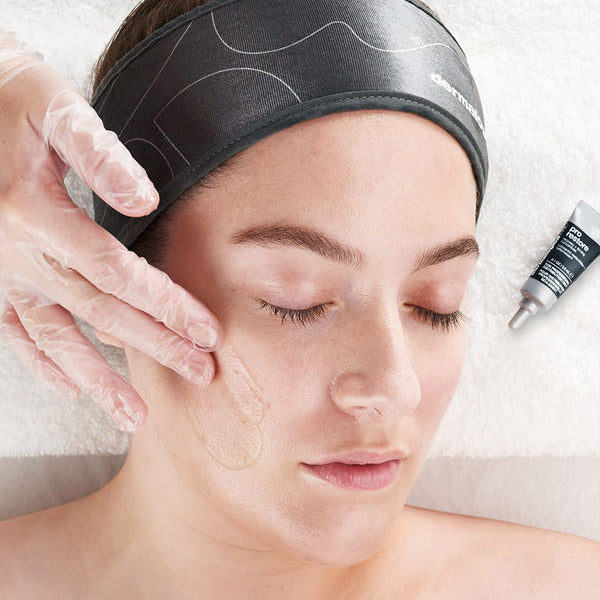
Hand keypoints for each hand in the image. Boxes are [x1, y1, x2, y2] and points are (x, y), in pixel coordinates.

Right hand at [0, 30, 221, 432]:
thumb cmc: (9, 99)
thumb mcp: (54, 110)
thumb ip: (99, 153)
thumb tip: (146, 201)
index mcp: (35, 212)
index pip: (117, 271)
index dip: (165, 304)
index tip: (207, 332)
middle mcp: (14, 252)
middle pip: (98, 311)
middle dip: (154, 346)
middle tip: (200, 374)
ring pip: (54, 336)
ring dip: (97, 380)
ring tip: (134, 417)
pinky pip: (14, 330)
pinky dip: (42, 360)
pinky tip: (68, 386)